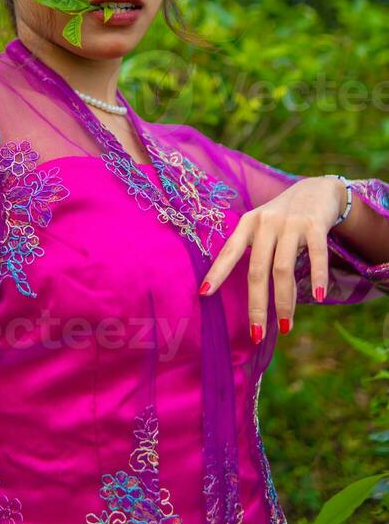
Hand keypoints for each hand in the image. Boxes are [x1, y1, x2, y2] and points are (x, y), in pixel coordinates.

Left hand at [198, 176, 346, 342]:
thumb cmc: (284, 216)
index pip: (230, 252)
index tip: (204, 294)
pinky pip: (316, 255)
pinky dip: (318, 276)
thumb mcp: (262, 226)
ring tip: (285, 327)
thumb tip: (250, 293)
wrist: (317, 188)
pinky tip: (319, 297)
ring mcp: (290, 223)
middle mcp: (266, 222)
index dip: (217, 272)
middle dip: (256, 305)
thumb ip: (254, 251)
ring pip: (283, 268)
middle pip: (257, 270)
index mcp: (248, 223)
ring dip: (284, 301)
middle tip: (257, 335)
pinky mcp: (314, 224)